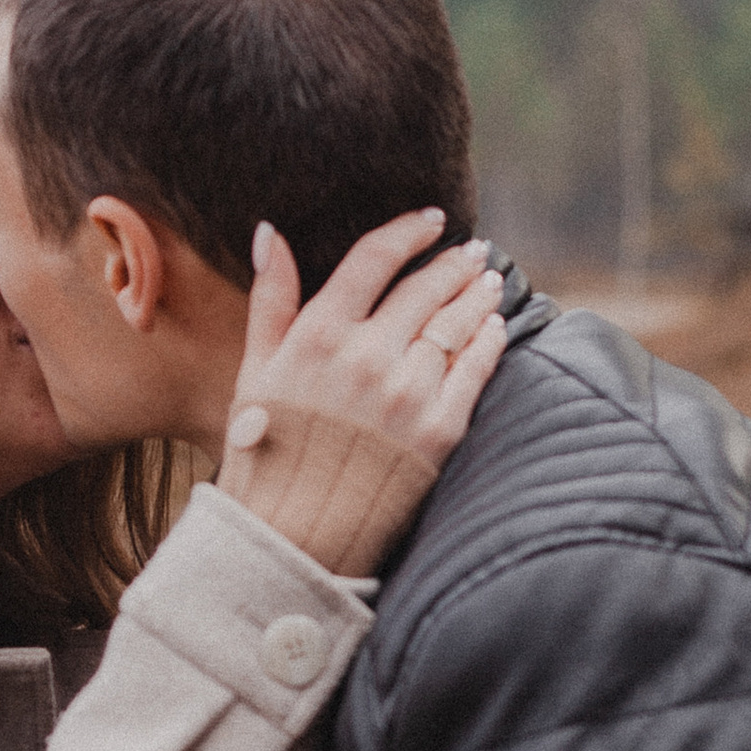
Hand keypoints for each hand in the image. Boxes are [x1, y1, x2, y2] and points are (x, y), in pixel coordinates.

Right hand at [214, 212, 506, 577]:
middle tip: (471, 251)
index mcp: (319, 335)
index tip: (430, 220)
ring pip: (456, 324)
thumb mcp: (256, 369)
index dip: (408, 232)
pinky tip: (494, 326)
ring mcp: (407, 393)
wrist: (298, 531)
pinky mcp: (439, 429)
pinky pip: (475, 370)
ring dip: (477, 296)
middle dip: (453, 264)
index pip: (374, 259)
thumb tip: (269, 231)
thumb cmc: (269, 448)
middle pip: (424, 289)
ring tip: (488, 281)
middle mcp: (367, 357)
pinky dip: (489, 341)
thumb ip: (270, 298)